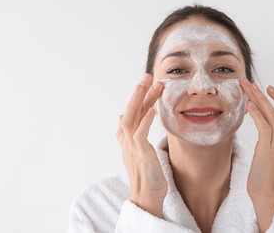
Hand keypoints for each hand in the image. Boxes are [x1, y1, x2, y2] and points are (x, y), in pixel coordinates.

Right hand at [116, 74, 166, 217]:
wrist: (146, 197)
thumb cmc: (146, 175)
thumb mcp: (138, 152)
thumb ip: (132, 134)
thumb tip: (121, 117)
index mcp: (127, 138)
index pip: (132, 113)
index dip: (138, 97)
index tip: (147, 83)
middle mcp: (127, 140)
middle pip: (130, 111)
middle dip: (138, 92)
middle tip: (147, 75)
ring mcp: (132, 147)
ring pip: (132, 118)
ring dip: (141, 100)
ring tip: (150, 84)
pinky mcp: (140, 155)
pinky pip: (140, 135)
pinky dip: (145, 121)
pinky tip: (152, 110)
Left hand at [240, 79, 273, 231]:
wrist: (267, 194)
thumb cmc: (264, 174)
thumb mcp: (267, 152)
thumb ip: (266, 138)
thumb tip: (256, 123)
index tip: (267, 87)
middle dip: (263, 93)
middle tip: (249, 80)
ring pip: (271, 115)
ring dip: (257, 99)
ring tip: (246, 87)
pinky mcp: (268, 150)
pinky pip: (264, 127)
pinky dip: (256, 114)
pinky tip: (247, 105)